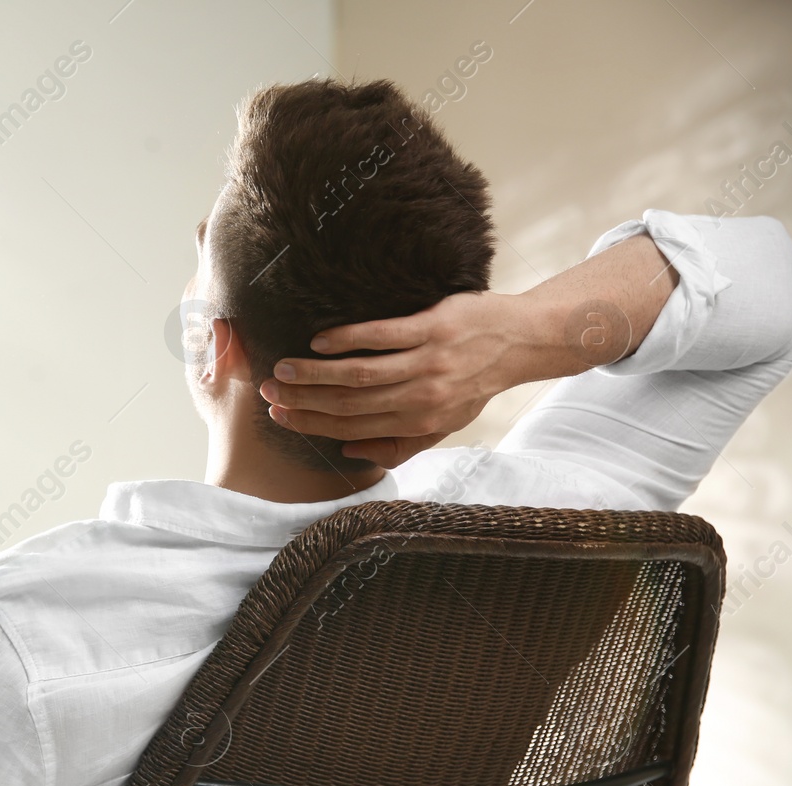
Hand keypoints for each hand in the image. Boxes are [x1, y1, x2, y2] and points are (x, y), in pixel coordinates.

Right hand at [260, 290, 538, 467]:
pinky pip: (380, 336)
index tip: (280, 416)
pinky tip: (319, 342)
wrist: (523, 340)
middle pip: (348, 405)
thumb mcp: (445, 423)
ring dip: (314, 374)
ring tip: (283, 369)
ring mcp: (428, 362)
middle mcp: (422, 398)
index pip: (353, 429)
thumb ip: (400, 442)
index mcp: (420, 424)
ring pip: (358, 374)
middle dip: (302, 401)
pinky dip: (345, 340)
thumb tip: (351, 450)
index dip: (312, 425)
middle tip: (268, 392)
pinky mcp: (433, 327)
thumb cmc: (477, 382)